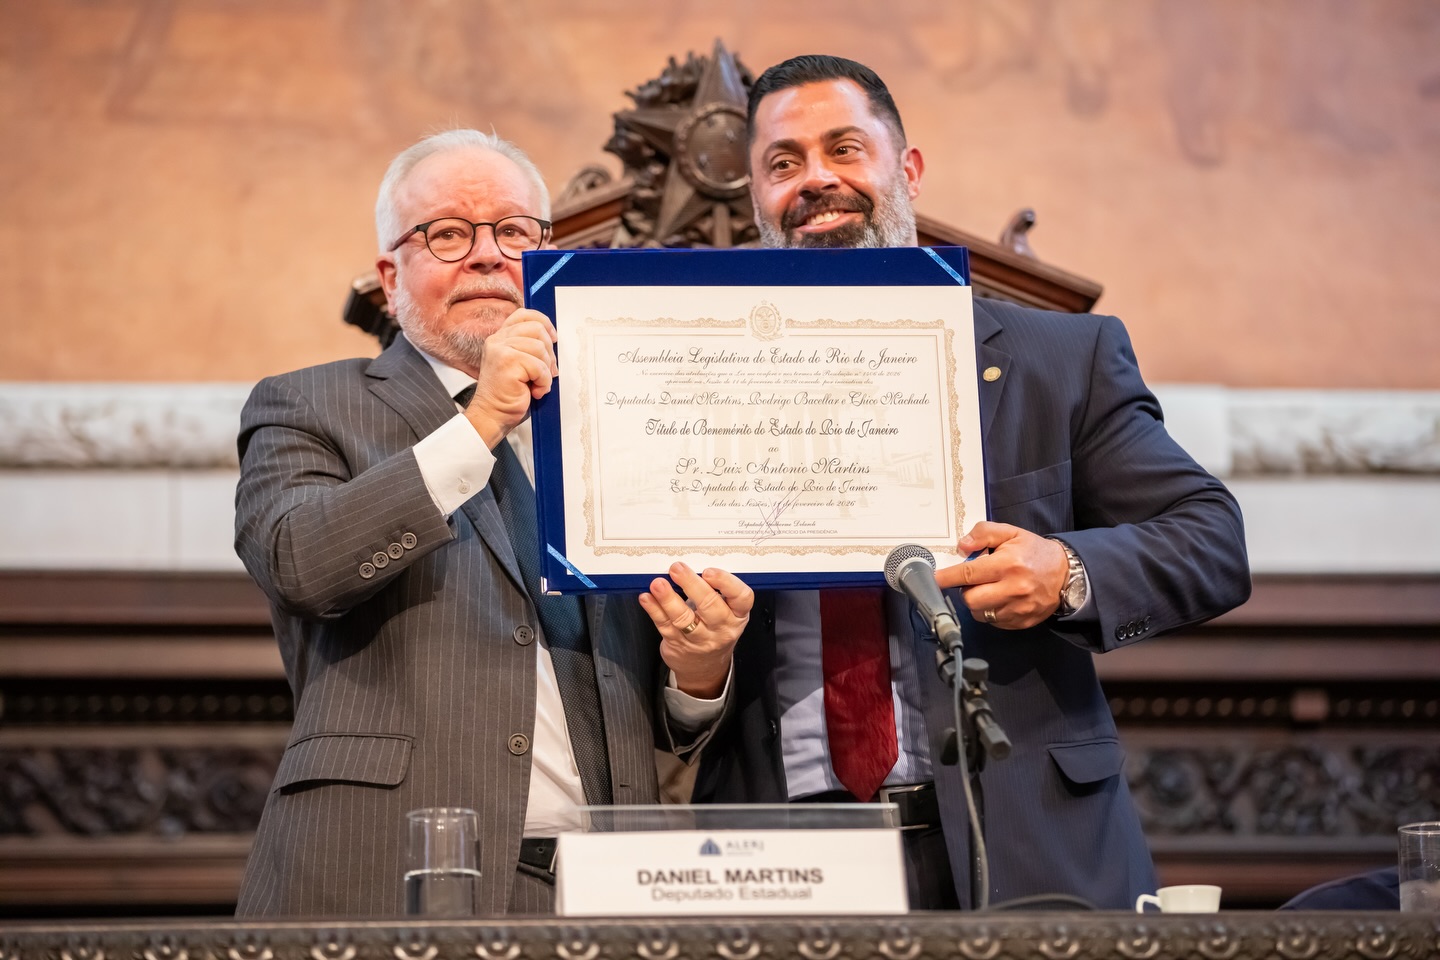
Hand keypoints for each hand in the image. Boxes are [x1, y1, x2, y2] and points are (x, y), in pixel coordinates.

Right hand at [462, 308, 557, 446]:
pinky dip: (543, 382)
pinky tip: (534, 391)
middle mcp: (498, 340)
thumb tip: (553, 340)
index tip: (553, 340)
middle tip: (547, 372)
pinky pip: (539, 366)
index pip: (524, 315)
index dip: (544, 323)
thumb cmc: (508, 395)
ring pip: (540, 347)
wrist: (492, 416)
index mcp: (500, 338)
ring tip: (537, 384)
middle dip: (549, 352)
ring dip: (546, 370)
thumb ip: (529, 348)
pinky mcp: (507, 362)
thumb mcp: (519, 365)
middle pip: (537, 329)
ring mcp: (501, 350)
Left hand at [638, 562, 751, 698]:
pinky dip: (654, 610)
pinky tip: (648, 599)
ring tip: (658, 584)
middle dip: (692, 585)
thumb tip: (690, 566)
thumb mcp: (726, 612)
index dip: (726, 582)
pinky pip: (665, 625)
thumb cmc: (715, 628)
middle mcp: (722, 627)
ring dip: (669, 599)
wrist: (705, 666)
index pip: (741, 597)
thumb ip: (714, 591)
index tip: (709, 572)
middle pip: (710, 606)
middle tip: (677, 569)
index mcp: (737, 614)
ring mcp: (700, 639)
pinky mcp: (678, 644)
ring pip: (684, 618)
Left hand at [935, 521, 1067, 628]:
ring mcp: (1018, 609)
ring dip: (977, 603)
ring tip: (989, 589)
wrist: (1065, 574)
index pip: (969, 573)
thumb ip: (984, 533)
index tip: (934, 580)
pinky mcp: (1021, 622)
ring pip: (980, 614)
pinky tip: (1000, 599)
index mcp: (1008, 564)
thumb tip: (962, 546)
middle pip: (971, 599)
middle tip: (974, 581)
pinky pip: (994, 622)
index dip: (947, 578)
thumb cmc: (1033, 552)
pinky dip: (990, 612)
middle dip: (965, 590)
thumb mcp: (1010, 533)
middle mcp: (1013, 589)